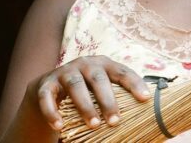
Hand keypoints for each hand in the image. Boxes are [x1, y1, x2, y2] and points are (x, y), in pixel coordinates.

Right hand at [29, 55, 150, 130]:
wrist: (50, 87)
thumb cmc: (86, 90)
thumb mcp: (102, 87)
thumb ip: (118, 95)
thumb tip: (143, 110)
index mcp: (103, 64)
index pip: (122, 71)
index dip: (134, 84)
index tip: (145, 99)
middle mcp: (85, 64)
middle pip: (98, 79)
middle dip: (108, 100)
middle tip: (115, 121)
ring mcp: (64, 72)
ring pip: (75, 86)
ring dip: (85, 106)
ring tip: (94, 124)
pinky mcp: (46, 84)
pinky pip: (48, 97)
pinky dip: (52, 112)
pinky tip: (59, 126)